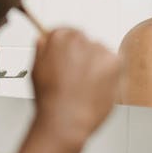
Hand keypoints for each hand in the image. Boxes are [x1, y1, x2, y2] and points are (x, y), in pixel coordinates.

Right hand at [31, 28, 121, 144]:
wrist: (66, 121)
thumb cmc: (50, 100)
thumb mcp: (36, 70)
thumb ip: (42, 50)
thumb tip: (44, 39)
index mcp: (59, 37)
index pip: (66, 31)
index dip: (66, 46)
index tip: (68, 55)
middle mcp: (79, 38)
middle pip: (84, 42)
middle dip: (81, 56)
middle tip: (76, 77)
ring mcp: (99, 49)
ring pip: (100, 52)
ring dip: (95, 64)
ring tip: (85, 86)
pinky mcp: (115, 62)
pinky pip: (113, 63)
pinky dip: (108, 74)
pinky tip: (95, 88)